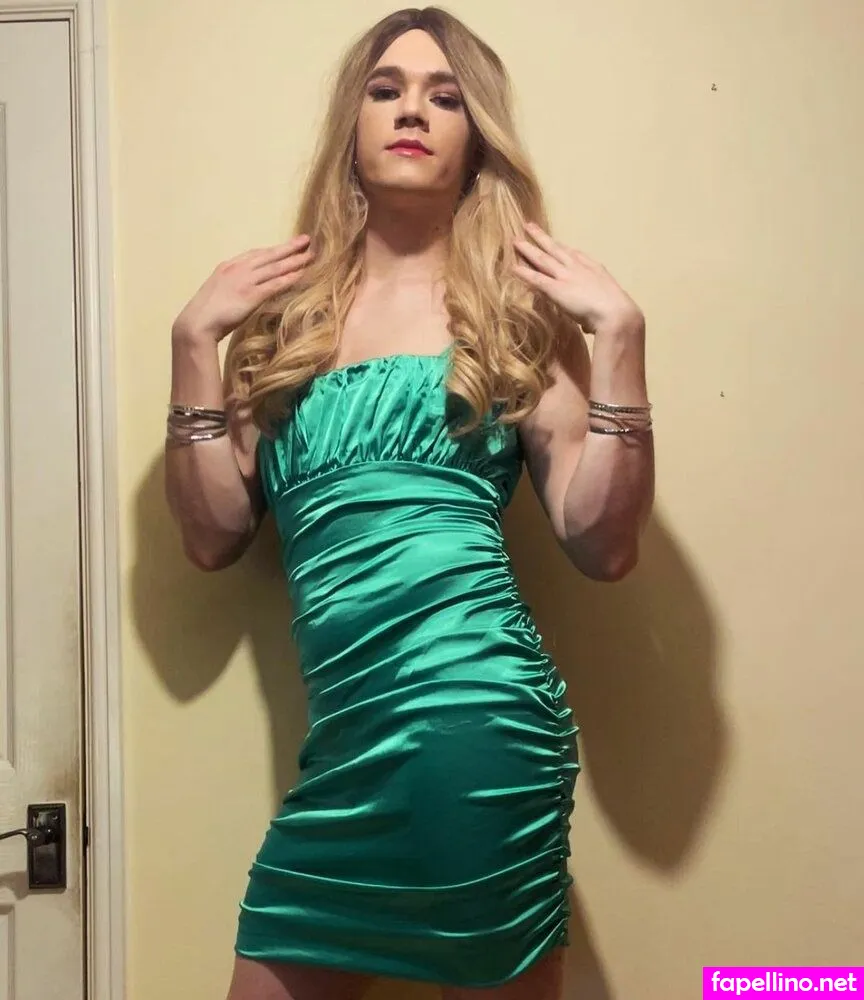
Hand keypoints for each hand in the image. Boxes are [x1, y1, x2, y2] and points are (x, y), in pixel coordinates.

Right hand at [172, 234, 313, 343]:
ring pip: (275, 267)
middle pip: (269, 255)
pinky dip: (290, 278)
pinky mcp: (251, 295)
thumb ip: (232, 286)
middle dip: (289, 247)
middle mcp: (238, 269)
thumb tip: (244, 290)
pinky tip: (302, 275)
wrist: (197, 323)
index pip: (255, 254)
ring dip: (294, 261)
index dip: (273, 249)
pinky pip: (275, 284)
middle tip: (306, 240)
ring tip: (310, 255)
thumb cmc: (205, 314)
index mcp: (228, 266)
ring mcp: (245, 281)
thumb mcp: (218, 292)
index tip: (286, 246)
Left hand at [513, 222, 642, 333]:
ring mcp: (566, 276)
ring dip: (528, 249)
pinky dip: (524, 272)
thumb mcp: (608, 300)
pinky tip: (512, 267)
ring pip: (543, 259)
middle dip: (542, 237)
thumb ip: (595, 304)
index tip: (553, 240)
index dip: (561, 246)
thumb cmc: (618, 312)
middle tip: (529, 226)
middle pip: (555, 249)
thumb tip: (588, 323)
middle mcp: (578, 267)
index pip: (573, 254)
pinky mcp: (556, 289)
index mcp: (593, 268)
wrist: (616, 314)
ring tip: (515, 240)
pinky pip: (536, 279)